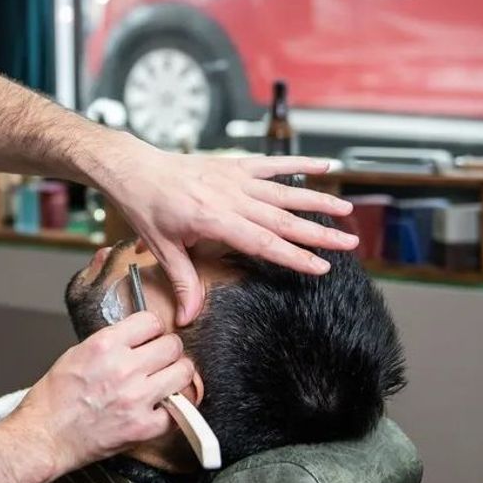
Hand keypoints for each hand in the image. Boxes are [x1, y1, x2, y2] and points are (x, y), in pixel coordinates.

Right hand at [9, 312, 192, 477]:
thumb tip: (135, 338)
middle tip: (161, 359)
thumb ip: (109, 343)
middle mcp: (123, 368)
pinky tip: (164, 406)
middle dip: (168, 350)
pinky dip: (175, 408)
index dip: (152, 329)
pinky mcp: (143, 426)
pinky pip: (180, 410)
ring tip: (167, 380)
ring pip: (183, 373)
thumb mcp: (76, 354)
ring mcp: (136, 398)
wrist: (45, 436)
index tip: (150, 337)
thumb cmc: (54, 399)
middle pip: (172, 345)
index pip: (150, 321)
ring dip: (177, 375)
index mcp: (104, 346)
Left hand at [100, 142, 358, 324]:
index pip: (262, 242)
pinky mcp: (234, 165)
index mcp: (212, 219)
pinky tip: (325, 167)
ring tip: (346, 212)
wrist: (134, 169)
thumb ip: (183, 282)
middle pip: (282, 218)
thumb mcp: (162, 249)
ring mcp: (234, 178)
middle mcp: (229, 196)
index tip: (321, 267)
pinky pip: (272, 164)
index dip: (294, 256)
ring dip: (316, 202)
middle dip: (318, 233)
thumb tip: (189, 318)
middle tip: (348, 244)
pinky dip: (299, 164)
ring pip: (283, 192)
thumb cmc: (146, 207)